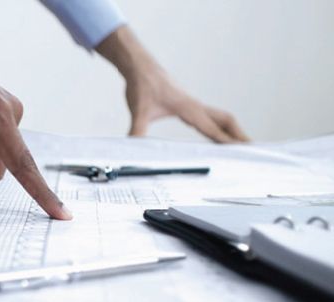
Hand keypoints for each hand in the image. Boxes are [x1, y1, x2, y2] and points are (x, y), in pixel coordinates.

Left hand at [97, 26, 248, 142]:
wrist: (139, 66)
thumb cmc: (141, 85)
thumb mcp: (138, 111)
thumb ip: (136, 131)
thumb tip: (132, 147)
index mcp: (189, 109)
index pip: (213, 129)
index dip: (228, 142)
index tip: (243, 152)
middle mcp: (195, 106)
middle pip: (226, 121)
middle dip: (239, 135)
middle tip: (252, 151)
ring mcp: (193, 104)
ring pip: (220, 117)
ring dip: (232, 130)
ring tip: (241, 146)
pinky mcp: (187, 104)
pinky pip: (210, 116)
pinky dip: (220, 126)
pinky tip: (217, 135)